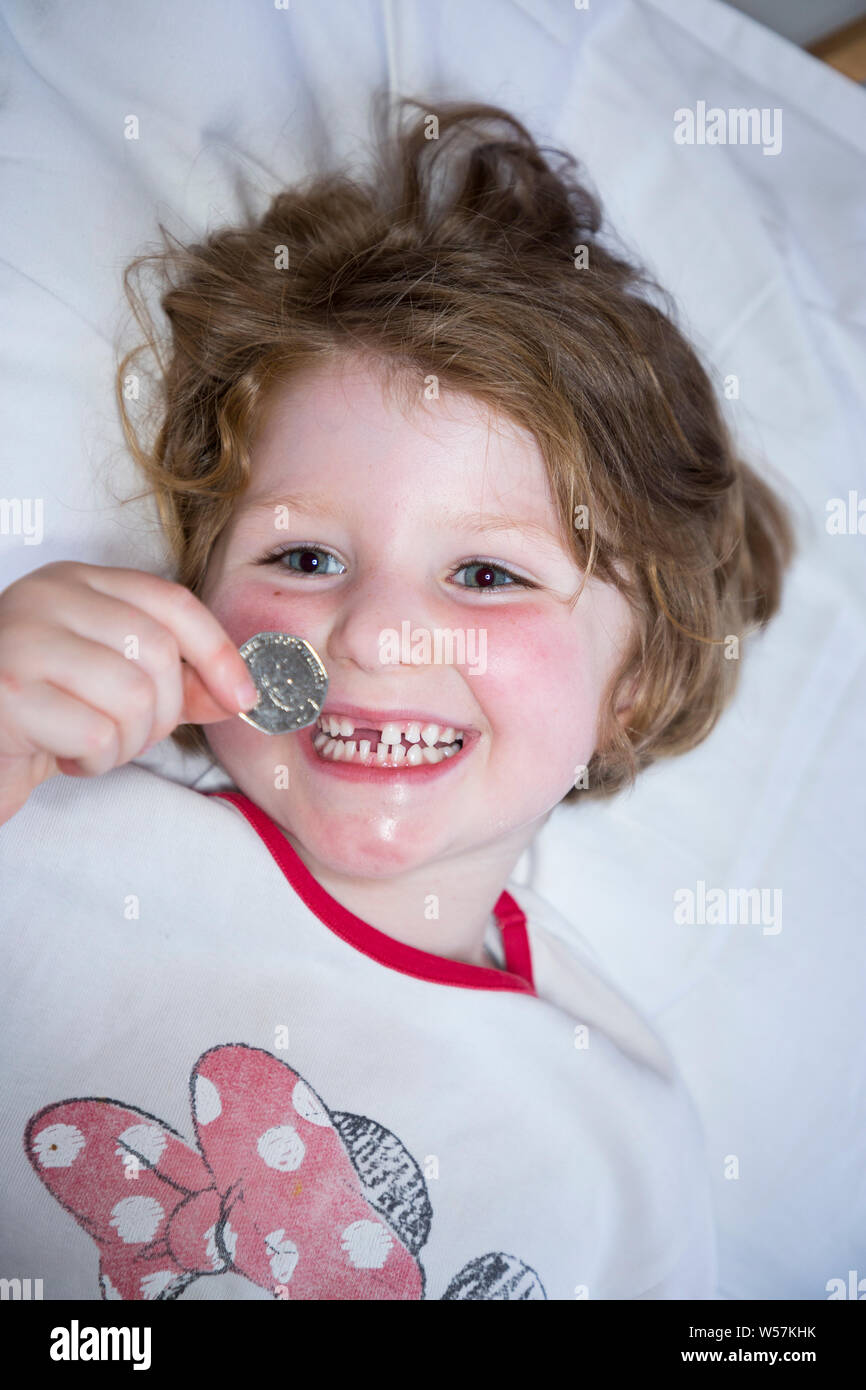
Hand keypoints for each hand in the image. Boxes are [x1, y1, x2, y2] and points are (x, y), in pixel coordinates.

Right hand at [0, 561, 257, 825]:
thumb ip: (176, 683)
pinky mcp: (6, 691)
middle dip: (163, 712)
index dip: (218, 652)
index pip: (171, 602)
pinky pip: (96, 734)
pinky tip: (64, 756)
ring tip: (92, 745)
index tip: (243, 697)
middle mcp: (47, 596)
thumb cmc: (41, 714)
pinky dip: (94, 761)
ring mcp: (22, 639)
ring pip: (133, 695)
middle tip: (127, 734)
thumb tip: (238, 693)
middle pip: (159, 651)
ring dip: (126, 742)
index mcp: (79, 582)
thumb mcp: (113, 687)